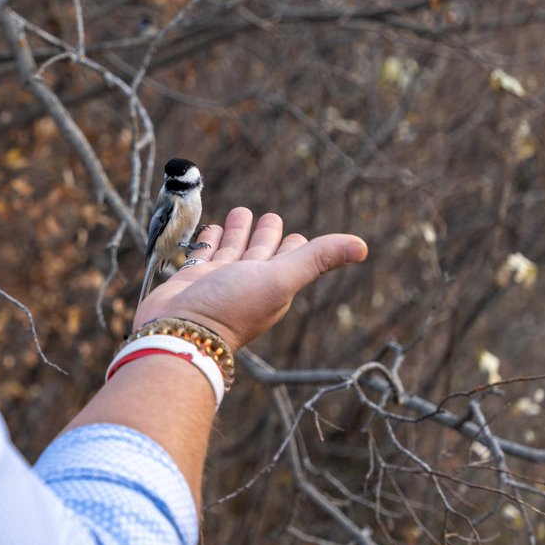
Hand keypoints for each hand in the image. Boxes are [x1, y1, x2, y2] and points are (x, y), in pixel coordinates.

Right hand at [133, 207, 367, 351]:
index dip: (295, 244)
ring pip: (232, 248)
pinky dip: (209, 239)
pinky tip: (209, 229)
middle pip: (260, 250)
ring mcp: (219, 280)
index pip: (290, 258)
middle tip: (268, 215)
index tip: (296, 234)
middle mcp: (247, 282)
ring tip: (238, 212)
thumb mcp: (280, 279)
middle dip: (264, 232)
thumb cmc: (231, 308)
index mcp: (274, 284)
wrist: (181, 333)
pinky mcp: (193, 278)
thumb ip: (316, 259)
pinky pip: (204, 253)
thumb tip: (363, 247)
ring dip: (236, 231)